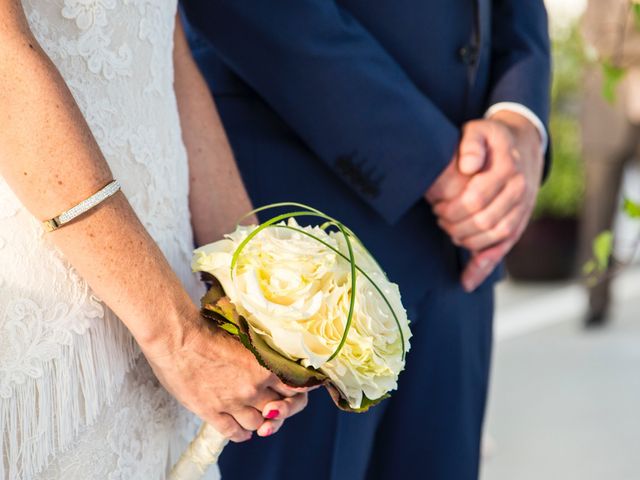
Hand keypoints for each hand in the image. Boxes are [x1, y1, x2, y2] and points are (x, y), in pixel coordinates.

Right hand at [142, 307, 307, 441]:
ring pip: (257, 423)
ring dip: (259, 421)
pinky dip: (241, 434)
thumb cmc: (208, 328)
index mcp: (264, 366)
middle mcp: (252, 388)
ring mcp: (232, 402)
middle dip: (278, 409)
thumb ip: (262, 352)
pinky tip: (243, 431)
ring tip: (256, 416)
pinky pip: (233, 432)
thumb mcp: (245, 336)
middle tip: (273, 406)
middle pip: (278, 409)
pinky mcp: (211, 412)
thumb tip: (273, 355)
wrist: (177, 337)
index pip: (294, 389)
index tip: (292, 391)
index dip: (295, 392)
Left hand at [427, 111, 543, 291]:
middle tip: (439, 216)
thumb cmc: (492, 139)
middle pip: (484, 221)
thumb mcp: (480, 130)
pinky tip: (466, 281)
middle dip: (455, 223)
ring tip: (449, 230)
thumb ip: (471, 143)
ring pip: (493, 237)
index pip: (476, 199)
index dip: (452, 207)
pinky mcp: (518, 224)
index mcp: (508, 169)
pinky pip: (502, 250)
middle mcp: (519, 191)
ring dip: (465, 240)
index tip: (437, 205)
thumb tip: (468, 167)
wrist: (523, 145)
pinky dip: (483, 267)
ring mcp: (522, 210)